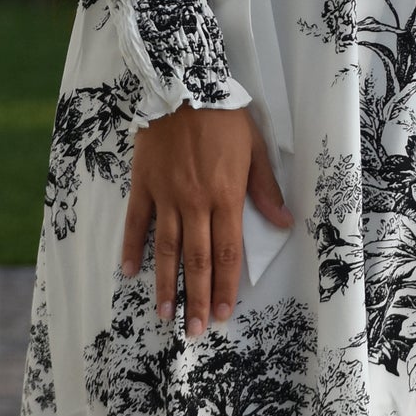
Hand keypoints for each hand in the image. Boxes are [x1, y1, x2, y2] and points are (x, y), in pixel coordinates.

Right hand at [122, 104, 291, 338]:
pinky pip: (136, 223)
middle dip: (196, 299)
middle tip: (193, 331)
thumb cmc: (223, 116)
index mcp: (225, 197)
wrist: (183, 84)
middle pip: (196, 260)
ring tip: (164, 315)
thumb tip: (286, 224)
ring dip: (165, 285)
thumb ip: (266, 190)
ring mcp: (166, 196)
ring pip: (166, 249)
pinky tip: (130, 272)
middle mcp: (195, 203)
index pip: (226, 253)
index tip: (222, 314)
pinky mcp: (144, 185)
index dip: (224, 286)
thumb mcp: (255, 149)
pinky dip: (132, 248)